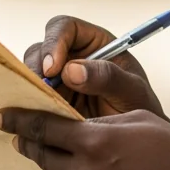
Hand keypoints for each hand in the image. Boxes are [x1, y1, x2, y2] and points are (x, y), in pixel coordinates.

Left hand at [0, 107, 169, 169]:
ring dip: (69, 169)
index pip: (43, 128)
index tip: (1, 116)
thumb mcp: (139, 119)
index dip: (19, 120)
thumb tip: (74, 126)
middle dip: (33, 144)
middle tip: (25, 137)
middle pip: (43, 156)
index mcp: (94, 142)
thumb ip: (100, 121)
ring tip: (98, 163)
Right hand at [23, 14, 164, 118]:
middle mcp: (72, 56)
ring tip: (40, 106)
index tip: (53, 68)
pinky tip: (36, 118)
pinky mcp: (50, 101)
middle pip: (41, 49)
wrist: (137, 141)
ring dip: (31, 87)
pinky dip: (30, 105)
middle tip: (41, 89)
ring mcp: (59, 80)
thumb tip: (71, 70)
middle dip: (36, 67)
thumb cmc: (139, 107)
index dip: (54, 42)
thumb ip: (108, 77)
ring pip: (31, 73)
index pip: (66, 28)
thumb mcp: (132, 90)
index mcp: (95, 42)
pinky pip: (32, 98)